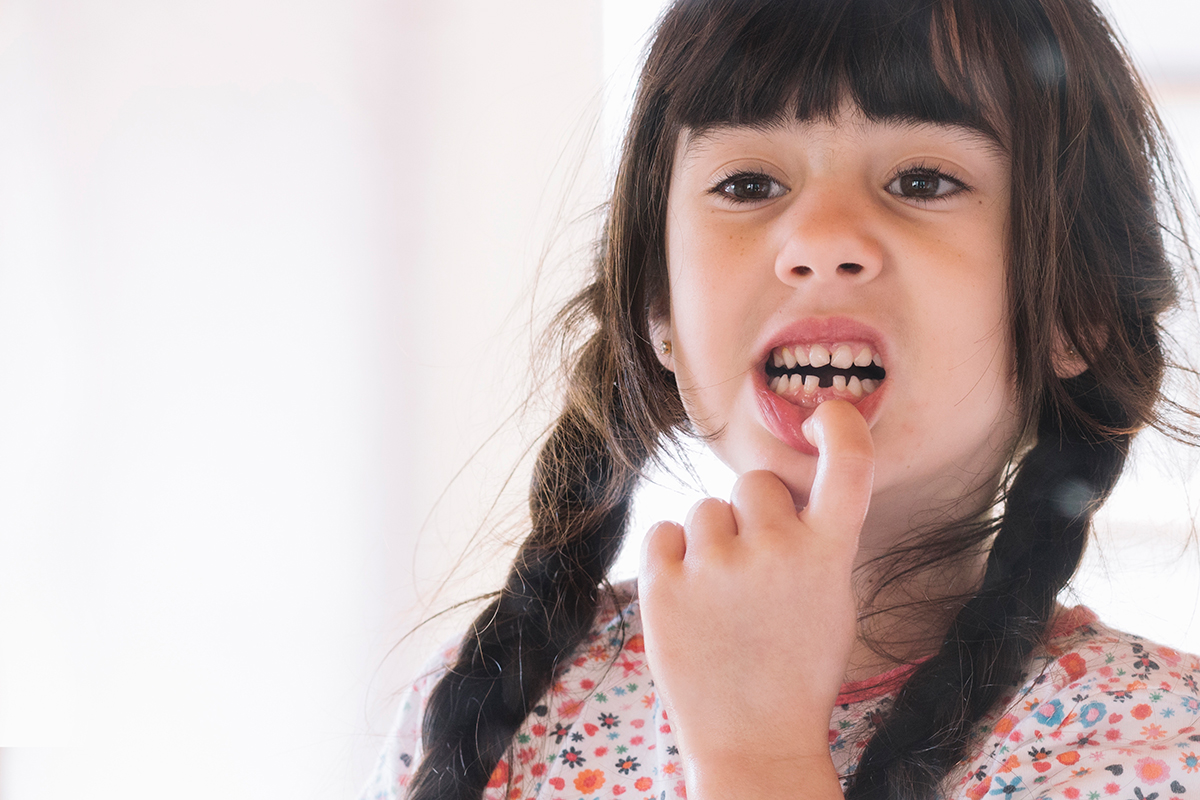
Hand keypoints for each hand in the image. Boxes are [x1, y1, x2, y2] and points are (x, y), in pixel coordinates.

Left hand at [637, 400, 873, 798]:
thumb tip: (780, 493)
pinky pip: (663, 531)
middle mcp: (776, 549)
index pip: (849, 465)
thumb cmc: (795, 671)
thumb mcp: (831, 602)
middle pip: (755, 484)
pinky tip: (688, 597)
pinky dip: (671, 557)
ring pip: (705, 509)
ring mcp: (717, 565)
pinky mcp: (664, 584)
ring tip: (720, 597)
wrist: (754, 743)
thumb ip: (813, 542)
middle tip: (754, 570)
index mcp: (828, 554)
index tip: (824, 414)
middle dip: (753, 515)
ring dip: (710, 541)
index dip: (839, 426)